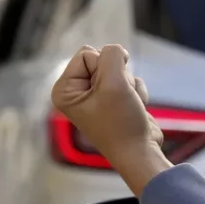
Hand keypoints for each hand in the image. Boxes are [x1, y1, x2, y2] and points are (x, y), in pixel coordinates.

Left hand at [51, 45, 170, 195]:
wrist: (140, 153)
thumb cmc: (122, 123)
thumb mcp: (115, 82)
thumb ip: (112, 55)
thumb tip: (117, 51)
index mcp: (64, 90)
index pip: (87, 54)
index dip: (104, 68)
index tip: (107, 92)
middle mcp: (76, 92)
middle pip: (102, 59)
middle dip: (118, 75)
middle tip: (118, 98)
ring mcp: (95, 96)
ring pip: (118, 69)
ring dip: (128, 84)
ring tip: (126, 105)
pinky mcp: (113, 100)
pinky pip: (127, 79)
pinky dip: (135, 92)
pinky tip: (134, 108)